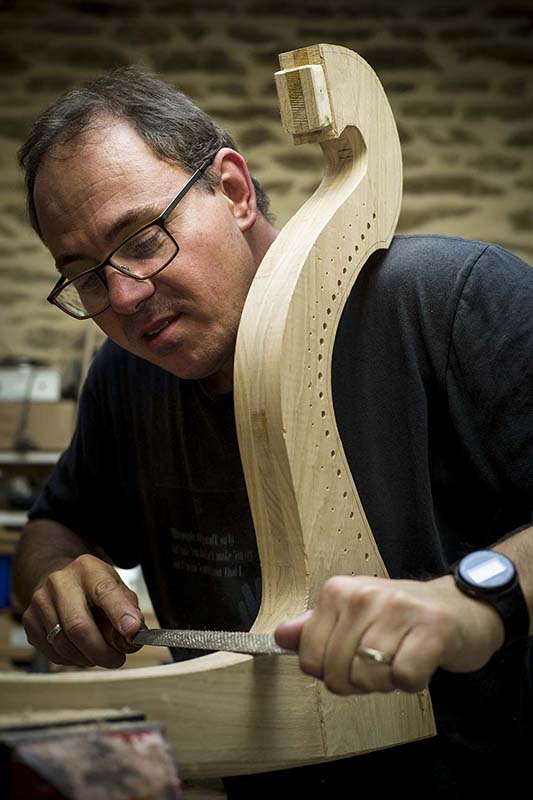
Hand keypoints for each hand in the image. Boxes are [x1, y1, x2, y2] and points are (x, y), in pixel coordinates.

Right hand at [22, 554, 143, 668]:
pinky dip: (71, 659)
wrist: (56, 578)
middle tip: (117, 660)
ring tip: (99, 655)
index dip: (119, 614)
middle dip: (101, 651)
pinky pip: (52, 652)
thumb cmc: (90, 586)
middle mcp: (60, 582)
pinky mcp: (29, 620)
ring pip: (63, 644)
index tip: (132, 632)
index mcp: (87, 568)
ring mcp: (40, 602)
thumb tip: (135, 632)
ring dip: (86, 658)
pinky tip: (81, 652)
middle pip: (78, 626)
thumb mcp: (114, 584)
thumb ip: (127, 606)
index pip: (104, 591)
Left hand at [274, 574, 504, 694]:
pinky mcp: (431, 629)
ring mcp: (398, 610)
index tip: (351, 660)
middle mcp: (364, 596)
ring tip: (400, 659)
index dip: (330, 672)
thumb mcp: (353, 614)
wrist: (462, 606)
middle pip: (337, 673)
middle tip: (381, 662)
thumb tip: (279, 636)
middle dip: (359, 682)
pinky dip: (412, 682)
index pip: (310, 657)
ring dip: (386, 683)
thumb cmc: (403, 617)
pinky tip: (420, 663)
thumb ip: (315, 627)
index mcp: (338, 591)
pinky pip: (404, 678)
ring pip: (368, 677)